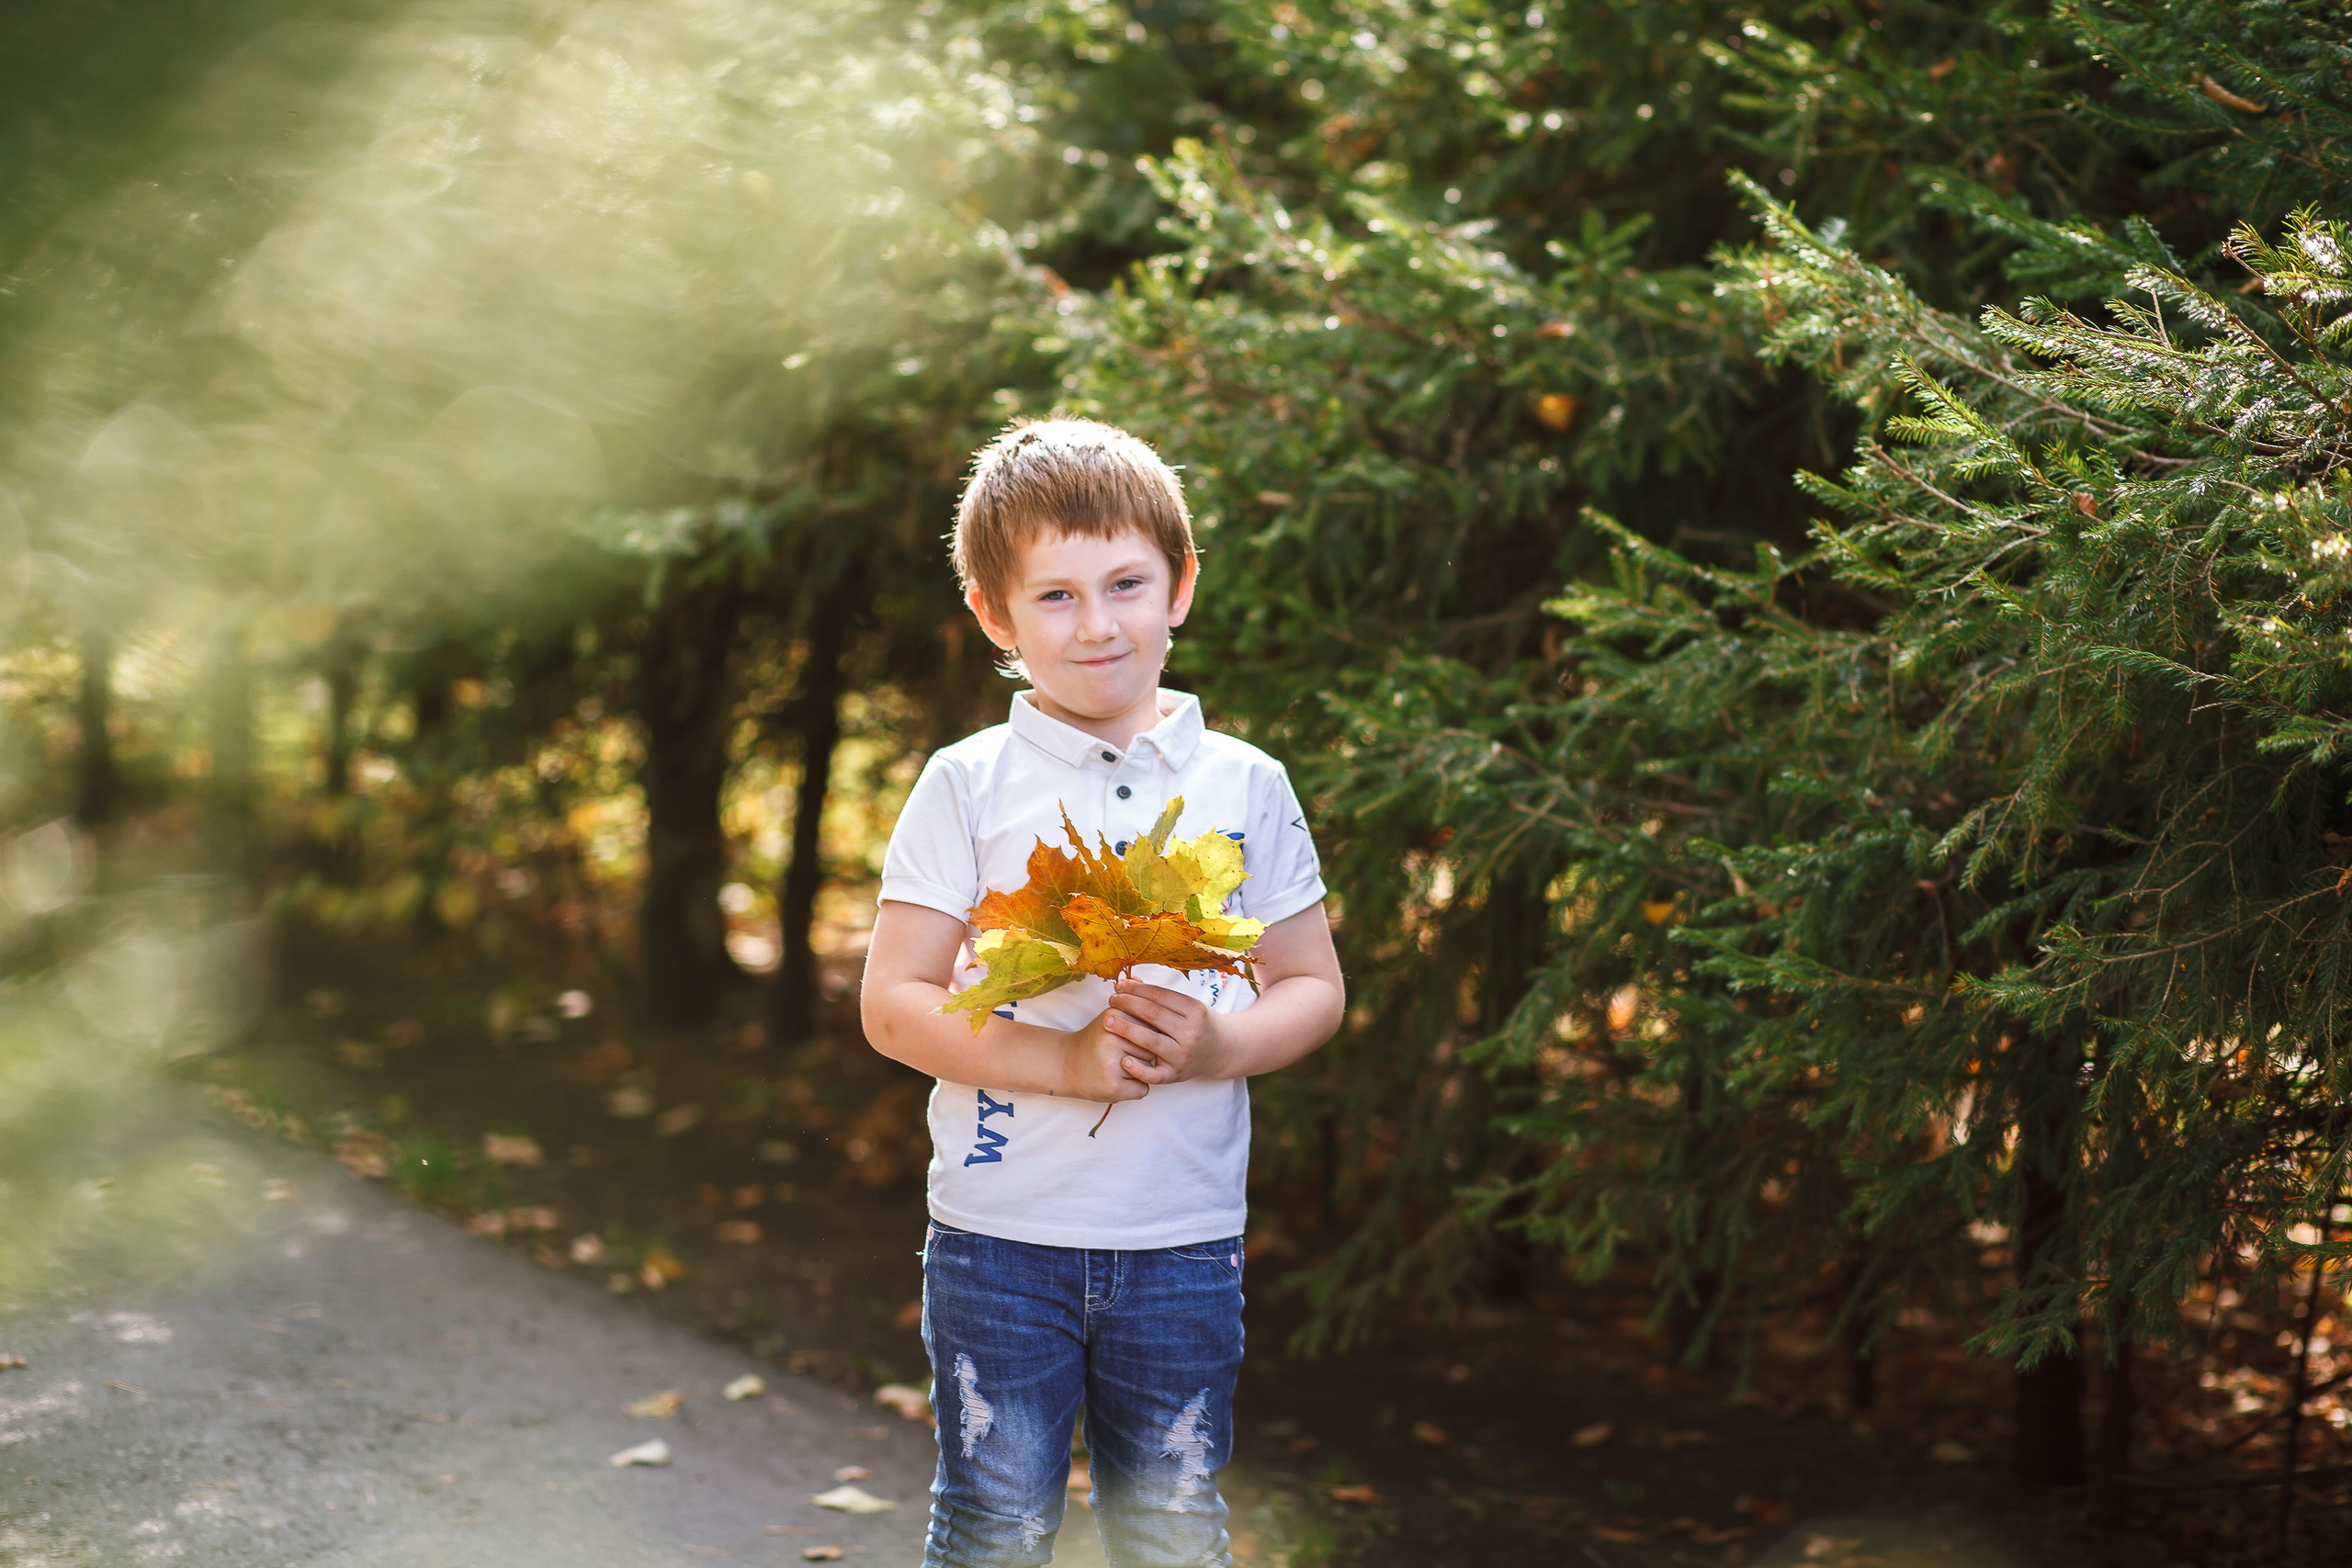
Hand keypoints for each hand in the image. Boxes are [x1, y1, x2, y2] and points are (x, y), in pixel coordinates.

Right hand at [1060, 1010, 1158, 1104]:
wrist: (1067, 1064)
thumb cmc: (1096, 1041)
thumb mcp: (1112, 1017)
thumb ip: (1134, 1006)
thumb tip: (1150, 991)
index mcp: (1114, 1017)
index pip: (1151, 1027)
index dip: (1145, 1036)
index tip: (1129, 1039)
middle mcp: (1112, 1038)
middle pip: (1153, 1048)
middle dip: (1145, 1054)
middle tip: (1122, 1055)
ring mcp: (1112, 1063)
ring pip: (1150, 1069)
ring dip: (1141, 1072)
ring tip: (1118, 1068)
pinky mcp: (1113, 1086)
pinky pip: (1143, 1089)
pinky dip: (1135, 1088)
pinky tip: (1119, 1081)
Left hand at [1104, 978, 1226, 1083]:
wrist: (1222, 1052)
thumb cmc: (1199, 1024)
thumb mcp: (1188, 1006)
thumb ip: (1160, 995)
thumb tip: (1131, 980)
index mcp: (1194, 1011)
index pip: (1159, 995)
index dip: (1137, 989)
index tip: (1120, 985)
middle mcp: (1190, 1033)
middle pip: (1153, 1014)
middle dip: (1128, 1004)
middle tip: (1111, 999)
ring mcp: (1183, 1055)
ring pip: (1150, 1040)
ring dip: (1126, 1029)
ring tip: (1108, 1020)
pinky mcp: (1176, 1075)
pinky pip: (1155, 1074)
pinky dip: (1139, 1068)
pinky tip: (1124, 1061)